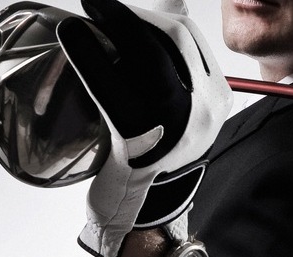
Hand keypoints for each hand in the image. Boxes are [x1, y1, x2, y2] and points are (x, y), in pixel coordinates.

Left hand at [57, 0, 231, 256]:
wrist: (146, 201)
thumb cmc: (158, 149)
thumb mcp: (182, 107)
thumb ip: (178, 64)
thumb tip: (168, 8)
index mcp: (218, 99)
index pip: (190, 40)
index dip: (159, 12)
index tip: (125, 7)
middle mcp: (206, 110)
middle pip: (177, 39)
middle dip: (137, 15)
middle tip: (100, 4)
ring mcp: (177, 124)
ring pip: (151, 57)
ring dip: (118, 25)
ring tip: (92, 10)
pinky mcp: (141, 136)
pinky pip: (115, 88)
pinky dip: (92, 57)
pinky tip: (75, 35)